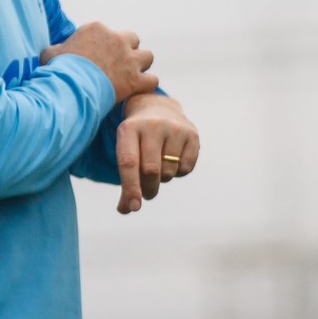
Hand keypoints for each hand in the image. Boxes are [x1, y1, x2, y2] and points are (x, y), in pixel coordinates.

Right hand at [40, 22, 157, 103]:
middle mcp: (117, 40)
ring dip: (141, 65)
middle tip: (118, 64)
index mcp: (97, 29)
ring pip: (148, 57)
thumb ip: (55, 49)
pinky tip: (137, 91)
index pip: (107, 33)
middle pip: (133, 39)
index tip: (97, 58)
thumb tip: (52, 53)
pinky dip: (146, 86)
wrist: (70, 86)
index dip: (104, 46)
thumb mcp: (50, 54)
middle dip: (128, 50)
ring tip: (131, 76)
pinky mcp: (136, 80)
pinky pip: (152, 80)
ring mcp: (129, 60)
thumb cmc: (58, 69)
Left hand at [114, 92, 198, 213]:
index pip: (129, 162)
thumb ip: (126, 182)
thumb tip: (125, 210)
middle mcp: (152, 125)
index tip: (134, 207)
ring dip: (163, 179)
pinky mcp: (192, 134)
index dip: (131, 187)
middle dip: (148, 189)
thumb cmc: (137, 139)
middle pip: (151, 171)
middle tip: (147, 193)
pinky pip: (186, 168)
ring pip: (169, 172)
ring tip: (160, 166)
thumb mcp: (126, 152)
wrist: (158, 108)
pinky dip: (178, 173)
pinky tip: (173, 159)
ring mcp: (174, 128)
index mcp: (129, 129)